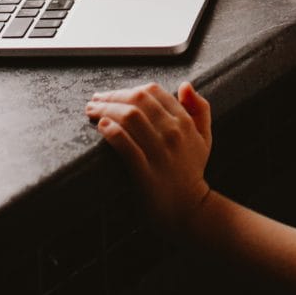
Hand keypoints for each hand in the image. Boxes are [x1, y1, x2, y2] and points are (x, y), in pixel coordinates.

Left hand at [86, 81, 215, 228]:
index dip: (128, 88)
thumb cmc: (191, 171)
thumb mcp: (204, 138)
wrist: (189, 209)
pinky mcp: (146, 172)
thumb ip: (200, 109)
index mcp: (185, 122)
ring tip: (91, 111)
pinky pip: (126, 146)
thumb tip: (186, 85)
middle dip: (112, 96)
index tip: (112, 94)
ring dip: (106, 109)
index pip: (153, 91)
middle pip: (138, 100)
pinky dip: (112, 132)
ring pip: (130, 118)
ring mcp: (160, 152)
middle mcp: (173, 133)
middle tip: (94, 100)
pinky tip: (101, 126)